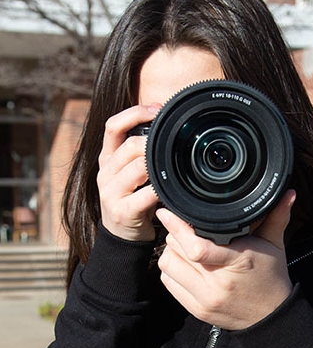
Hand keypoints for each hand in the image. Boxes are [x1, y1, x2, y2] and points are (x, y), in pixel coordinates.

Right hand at [97, 104, 160, 241]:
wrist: (122, 237)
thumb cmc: (132, 200)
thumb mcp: (130, 173)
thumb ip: (139, 153)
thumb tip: (165, 127)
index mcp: (107, 158)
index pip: (113, 126)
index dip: (135, 113)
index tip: (157, 110)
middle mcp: (105, 172)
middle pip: (130, 145)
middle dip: (154, 144)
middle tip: (172, 147)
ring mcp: (110, 192)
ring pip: (139, 167)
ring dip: (158, 166)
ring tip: (170, 169)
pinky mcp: (122, 211)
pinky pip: (145, 194)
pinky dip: (160, 190)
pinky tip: (168, 190)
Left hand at [156, 191, 295, 329]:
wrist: (270, 317)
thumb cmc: (271, 278)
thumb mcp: (275, 246)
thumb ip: (277, 217)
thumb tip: (287, 191)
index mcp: (238, 261)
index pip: (196, 247)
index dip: (177, 227)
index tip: (168, 212)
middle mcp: (218, 283)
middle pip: (177, 249)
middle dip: (176, 234)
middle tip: (184, 229)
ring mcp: (205, 299)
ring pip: (168, 264)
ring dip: (171, 252)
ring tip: (183, 247)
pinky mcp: (196, 309)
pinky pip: (168, 283)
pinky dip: (171, 270)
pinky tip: (184, 265)